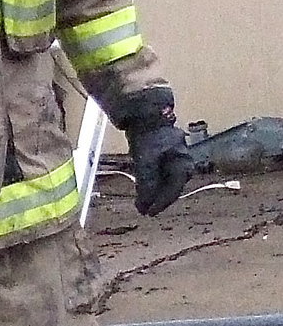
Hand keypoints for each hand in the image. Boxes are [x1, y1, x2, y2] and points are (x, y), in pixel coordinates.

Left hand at [116, 88, 193, 216]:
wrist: (144, 112)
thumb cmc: (148, 135)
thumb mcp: (145, 160)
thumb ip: (146, 182)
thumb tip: (145, 203)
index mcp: (182, 162)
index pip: (174, 189)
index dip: (161, 203)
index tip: (148, 213)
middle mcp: (182, 160)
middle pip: (171, 186)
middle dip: (158, 199)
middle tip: (145, 210)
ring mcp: (173, 156)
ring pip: (165, 180)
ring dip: (154, 192)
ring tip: (142, 202)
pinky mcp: (163, 153)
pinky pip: (159, 172)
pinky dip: (151, 182)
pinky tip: (143, 187)